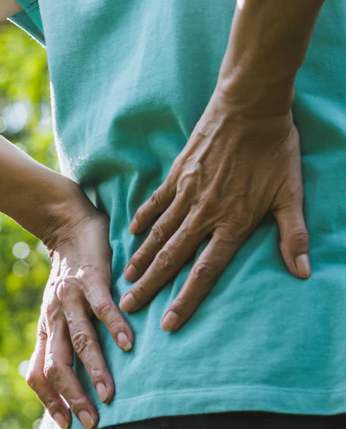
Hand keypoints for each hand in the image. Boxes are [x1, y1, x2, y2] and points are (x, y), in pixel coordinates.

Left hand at [26, 210, 133, 428]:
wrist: (67, 226)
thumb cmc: (68, 277)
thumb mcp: (56, 312)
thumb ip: (58, 340)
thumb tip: (62, 377)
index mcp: (45, 328)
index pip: (38, 373)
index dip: (48, 400)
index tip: (65, 424)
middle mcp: (53, 317)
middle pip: (57, 365)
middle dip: (72, 396)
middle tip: (92, 422)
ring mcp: (70, 298)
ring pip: (80, 341)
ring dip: (94, 370)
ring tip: (110, 394)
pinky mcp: (90, 279)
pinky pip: (102, 307)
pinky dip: (116, 327)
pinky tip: (130, 346)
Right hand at [120, 89, 310, 331]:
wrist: (250, 105)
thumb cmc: (274, 150)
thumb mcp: (291, 193)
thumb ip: (294, 235)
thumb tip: (303, 272)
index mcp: (233, 222)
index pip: (205, 271)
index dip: (186, 299)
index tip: (168, 322)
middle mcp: (204, 213)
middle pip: (172, 258)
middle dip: (150, 286)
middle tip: (129, 307)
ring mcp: (186, 194)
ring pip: (158, 234)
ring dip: (141, 259)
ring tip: (126, 279)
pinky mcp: (177, 175)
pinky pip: (155, 202)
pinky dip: (143, 219)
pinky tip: (131, 234)